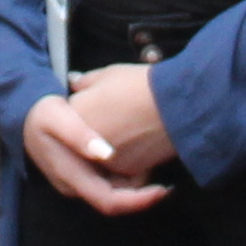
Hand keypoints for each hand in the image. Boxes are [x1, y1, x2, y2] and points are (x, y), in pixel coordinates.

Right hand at [22, 88, 170, 219]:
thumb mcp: (58, 116)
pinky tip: (137, 157)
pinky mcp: (80, 175)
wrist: (23, 113)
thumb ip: (80, 134)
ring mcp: (76, 183)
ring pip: (113, 192)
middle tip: (162, 171)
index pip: (109, 201)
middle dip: (140, 191)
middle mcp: (74, 187)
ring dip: (135, 183)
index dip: (138, 201)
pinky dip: (126, 174)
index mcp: (71, 177)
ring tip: (152, 160)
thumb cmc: (42, 113)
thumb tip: (107, 155)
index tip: (163, 189)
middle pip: (114, 200)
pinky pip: (108, 182)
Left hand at [61, 59, 177, 181]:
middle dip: (100, 129)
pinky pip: (124, 165)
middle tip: (121, 114)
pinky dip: (131, 156)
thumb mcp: (108, 74)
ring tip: (135, 127)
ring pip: (105, 156)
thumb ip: (86, 81)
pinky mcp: (127, 171)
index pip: (73, 115)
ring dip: (114, 146)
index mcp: (75, 116)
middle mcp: (84, 144)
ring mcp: (106, 160)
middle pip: (88, 139)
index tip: (105, 99)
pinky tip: (146, 139)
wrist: (173, 106)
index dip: (89, 106)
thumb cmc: (138, 85)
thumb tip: (74, 82)